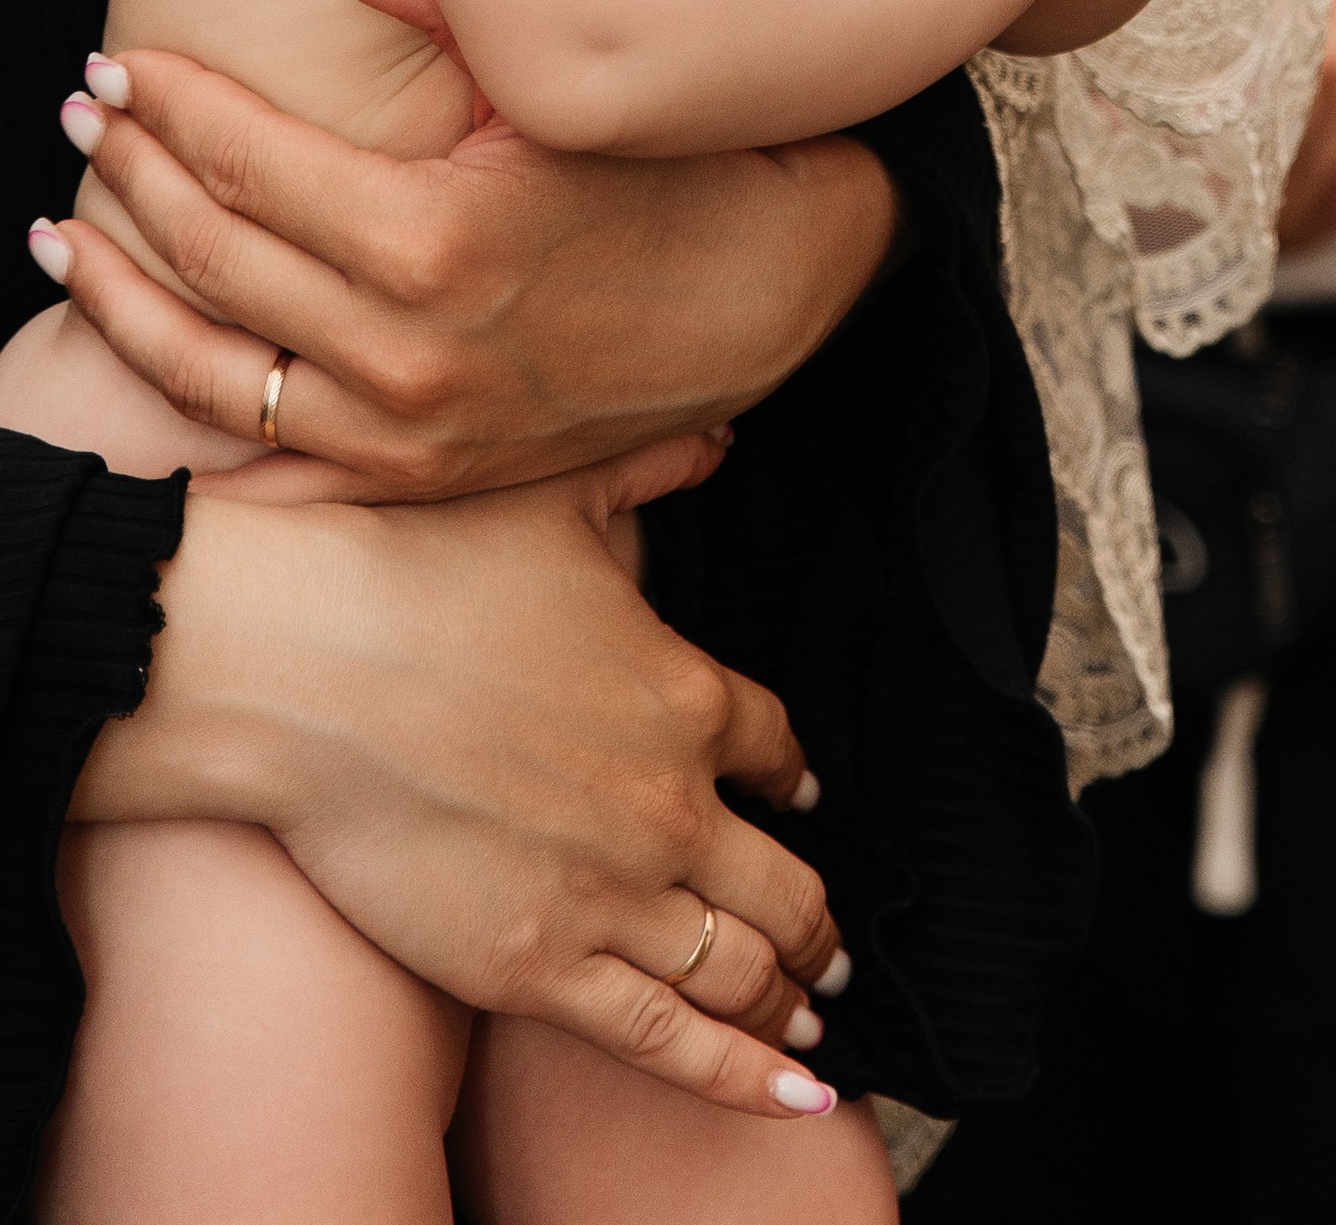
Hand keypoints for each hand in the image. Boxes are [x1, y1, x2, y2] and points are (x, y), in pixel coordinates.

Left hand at [40, 40, 899, 500]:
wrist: (784, 293)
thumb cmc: (679, 165)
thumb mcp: (558, 76)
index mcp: (434, 239)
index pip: (246, 162)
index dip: (167, 105)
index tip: (116, 63)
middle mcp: (406, 350)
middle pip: (210, 255)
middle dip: (128, 174)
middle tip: (81, 111)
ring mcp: (410, 429)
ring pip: (208, 370)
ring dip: (118, 298)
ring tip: (65, 237)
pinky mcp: (426, 476)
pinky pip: (270, 455)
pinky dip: (191, 406)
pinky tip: (149, 357)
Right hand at [75, 439, 848, 1122]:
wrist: (307, 666)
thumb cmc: (417, 567)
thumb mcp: (557, 494)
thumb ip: (651, 471)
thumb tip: (718, 436)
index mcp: (684, 692)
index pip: (779, 746)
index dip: (797, 774)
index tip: (803, 794)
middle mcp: (670, 803)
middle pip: (784, 880)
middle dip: (817, 917)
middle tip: (831, 943)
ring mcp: (612, 893)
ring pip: (739, 967)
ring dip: (787, 996)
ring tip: (808, 1016)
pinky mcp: (538, 967)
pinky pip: (669, 1041)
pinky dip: (742, 1075)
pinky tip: (794, 1096)